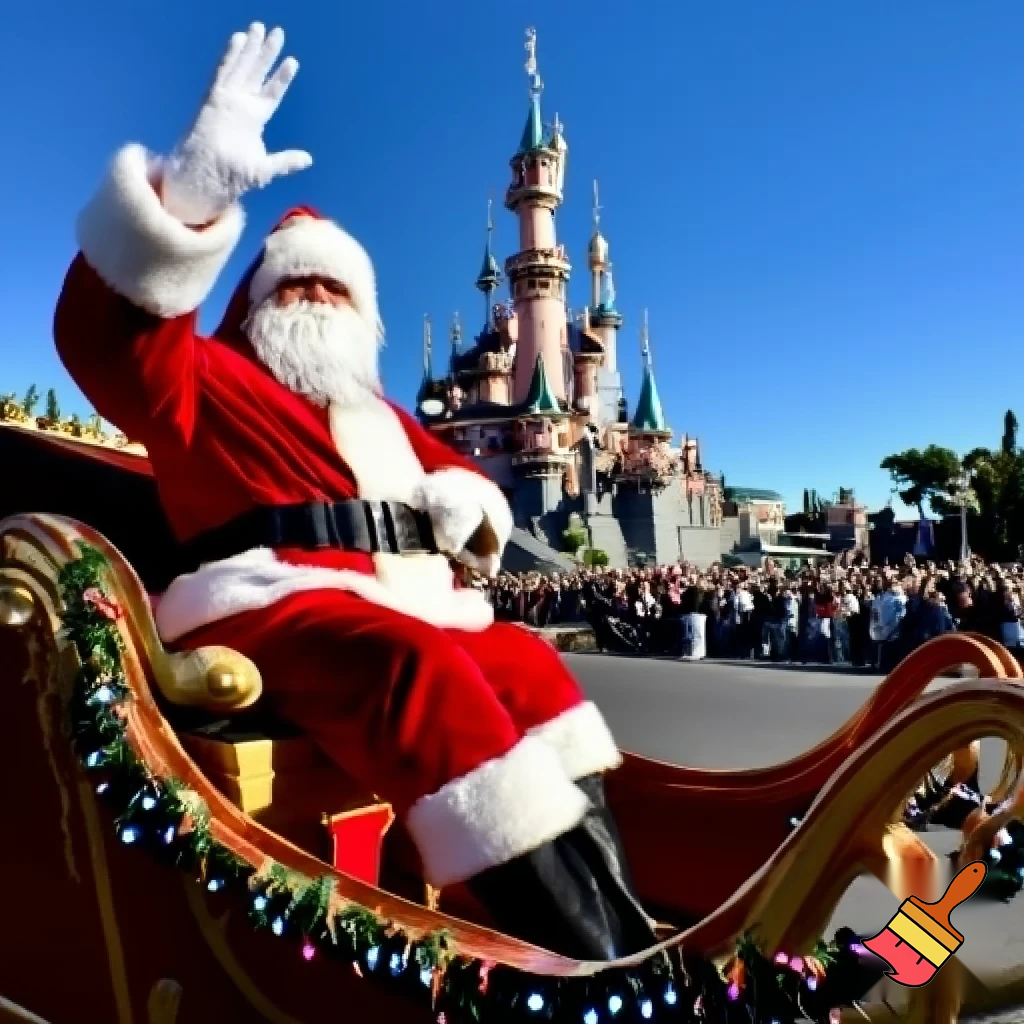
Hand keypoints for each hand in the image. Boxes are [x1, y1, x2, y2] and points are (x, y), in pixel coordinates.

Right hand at [162, 23, 311, 224]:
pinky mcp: (215, 98)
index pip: (271, 92)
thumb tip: (308, 159)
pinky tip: (239, 39)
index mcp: (255, 119)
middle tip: (278, 33)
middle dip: (267, 53)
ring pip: (241, 67)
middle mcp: (242, 105)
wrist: (209, 177)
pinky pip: (223, 73)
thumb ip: (286, 161)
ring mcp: (228, 100)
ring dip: (250, 48)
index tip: (292, 62)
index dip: (281, 77)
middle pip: (257, 72)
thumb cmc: (233, 176)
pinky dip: (231, 56)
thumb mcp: (266, 169)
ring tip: (259, 28)